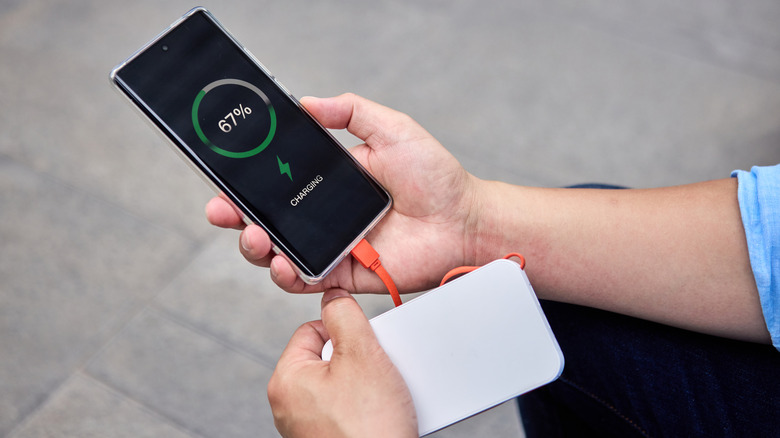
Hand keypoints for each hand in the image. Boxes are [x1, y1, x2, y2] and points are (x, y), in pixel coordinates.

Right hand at [206, 93, 479, 293]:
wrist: (463, 220)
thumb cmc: (435, 176)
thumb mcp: (391, 129)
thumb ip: (349, 111)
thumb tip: (305, 102)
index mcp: (328, 181)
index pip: (275, 183)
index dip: (245, 183)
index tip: (224, 178)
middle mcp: (323, 215)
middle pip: (265, 220)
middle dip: (236, 217)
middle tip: (224, 211)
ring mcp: (331, 246)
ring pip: (277, 253)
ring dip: (255, 248)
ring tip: (256, 238)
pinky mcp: (344, 273)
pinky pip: (306, 280)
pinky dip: (287, 276)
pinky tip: (283, 264)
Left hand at [268, 289, 417, 437]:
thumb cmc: (369, 426)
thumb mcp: (361, 353)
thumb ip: (344, 315)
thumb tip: (332, 297)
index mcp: (286, 380)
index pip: (311, 331)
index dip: (343, 330)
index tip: (365, 343)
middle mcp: (289, 406)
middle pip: (328, 358)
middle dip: (358, 359)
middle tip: (376, 372)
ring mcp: (307, 427)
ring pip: (341, 385)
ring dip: (365, 384)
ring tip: (382, 397)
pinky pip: (347, 410)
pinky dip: (366, 408)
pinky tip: (381, 414)